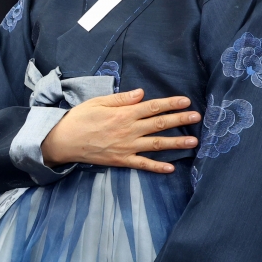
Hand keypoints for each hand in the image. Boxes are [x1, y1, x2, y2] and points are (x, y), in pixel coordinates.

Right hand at [41, 89, 200, 172]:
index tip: (186, 101)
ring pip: (156, 144)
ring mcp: (126, 147)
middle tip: (198, 117)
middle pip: (160, 124)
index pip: (152, 107)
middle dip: (181, 120)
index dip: (171, 103)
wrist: (63, 141)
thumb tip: (142, 94)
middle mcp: (129, 130)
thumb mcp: (98, 102)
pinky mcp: (121, 160)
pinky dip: (157, 167)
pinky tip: (170, 168)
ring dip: (176, 143)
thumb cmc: (79, 119)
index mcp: (123, 114)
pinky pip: (142, 164)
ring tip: (194, 142)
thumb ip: (121, 98)